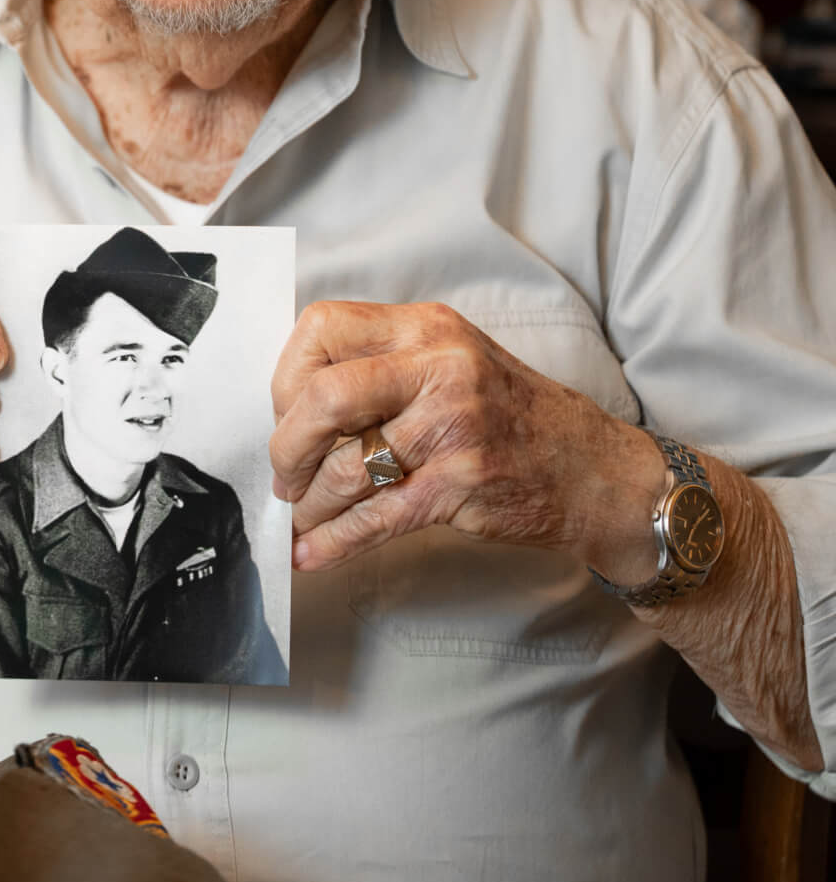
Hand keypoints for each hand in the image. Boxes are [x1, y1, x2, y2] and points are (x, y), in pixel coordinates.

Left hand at [269, 301, 663, 576]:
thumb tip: (293, 407)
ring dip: (310, 504)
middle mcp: (439, 366)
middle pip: (323, 396)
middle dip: (288, 446)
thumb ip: (382, 367)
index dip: (288, 377)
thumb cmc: (513, 417)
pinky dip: (335, 541)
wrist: (595, 471)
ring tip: (302, 518)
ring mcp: (452, 426)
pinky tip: (312, 553)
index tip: (288, 413)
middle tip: (286, 475)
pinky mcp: (461, 484)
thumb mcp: (451, 361)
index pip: (321, 329)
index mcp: (425, 328)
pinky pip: (377, 517)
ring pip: (346, 467)